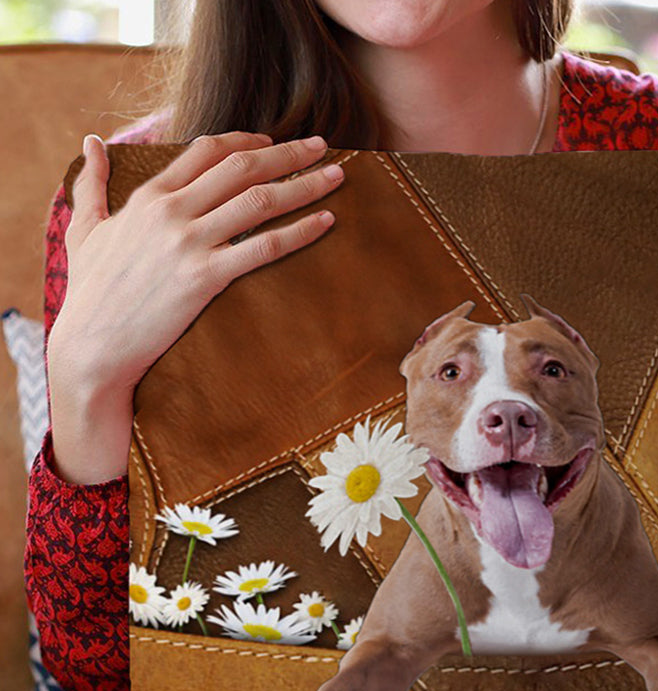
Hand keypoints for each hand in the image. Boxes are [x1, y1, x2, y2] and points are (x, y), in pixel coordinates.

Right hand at [50, 129, 344, 395]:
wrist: (93, 344)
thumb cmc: (91, 292)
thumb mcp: (83, 230)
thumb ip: (91, 184)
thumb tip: (91, 142)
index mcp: (149, 196)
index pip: (207, 150)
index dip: (247, 141)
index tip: (274, 142)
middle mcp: (172, 211)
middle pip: (242, 167)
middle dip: (288, 153)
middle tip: (323, 146)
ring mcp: (190, 243)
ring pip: (260, 200)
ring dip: (304, 184)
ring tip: (337, 176)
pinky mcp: (206, 277)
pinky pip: (264, 247)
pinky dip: (300, 231)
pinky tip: (326, 222)